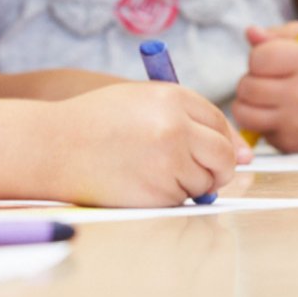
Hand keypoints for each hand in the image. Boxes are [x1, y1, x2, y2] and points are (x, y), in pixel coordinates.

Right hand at [49, 82, 246, 205]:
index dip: (218, 140)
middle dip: (216, 168)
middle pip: (223, 155)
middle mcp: (176, 127)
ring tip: (149, 171)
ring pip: (205, 181)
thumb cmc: (96, 123)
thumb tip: (244, 155)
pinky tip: (138, 183)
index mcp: (173, 97)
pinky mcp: (159, 192)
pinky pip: (181, 199)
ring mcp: (169, 161)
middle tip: (191, 170)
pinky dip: (167, 196)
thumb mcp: (141, 102)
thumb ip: (187, 118)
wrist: (53, 147)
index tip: (210, 151)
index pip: (219, 122)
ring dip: (187, 183)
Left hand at [233, 22, 297, 152]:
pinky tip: (282, 113)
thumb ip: (280, 33)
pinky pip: (257, 130)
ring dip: (250, 102)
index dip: (260, 56)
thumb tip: (250, 33)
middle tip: (271, 78)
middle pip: (247, 86)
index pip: (258, 57)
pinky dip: (262, 121)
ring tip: (269, 95)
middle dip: (253, 79)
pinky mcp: (294, 144)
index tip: (272, 58)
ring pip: (244, 111)